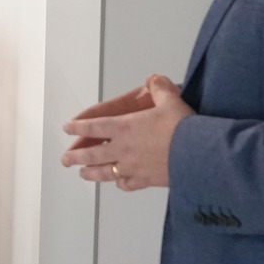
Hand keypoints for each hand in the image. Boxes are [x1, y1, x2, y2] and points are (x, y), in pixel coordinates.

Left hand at [60, 74, 189, 189]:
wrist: (198, 154)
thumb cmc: (182, 127)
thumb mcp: (171, 101)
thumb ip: (160, 89)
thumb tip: (155, 79)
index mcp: (124, 127)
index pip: (94, 126)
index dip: (78, 127)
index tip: (66, 128)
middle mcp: (123, 148)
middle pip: (92, 154)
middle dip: (76, 156)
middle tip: (65, 159)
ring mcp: (132, 167)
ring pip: (104, 172)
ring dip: (90, 172)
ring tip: (82, 173)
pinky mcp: (144, 181)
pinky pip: (126, 184)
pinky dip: (119, 183)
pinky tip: (118, 182)